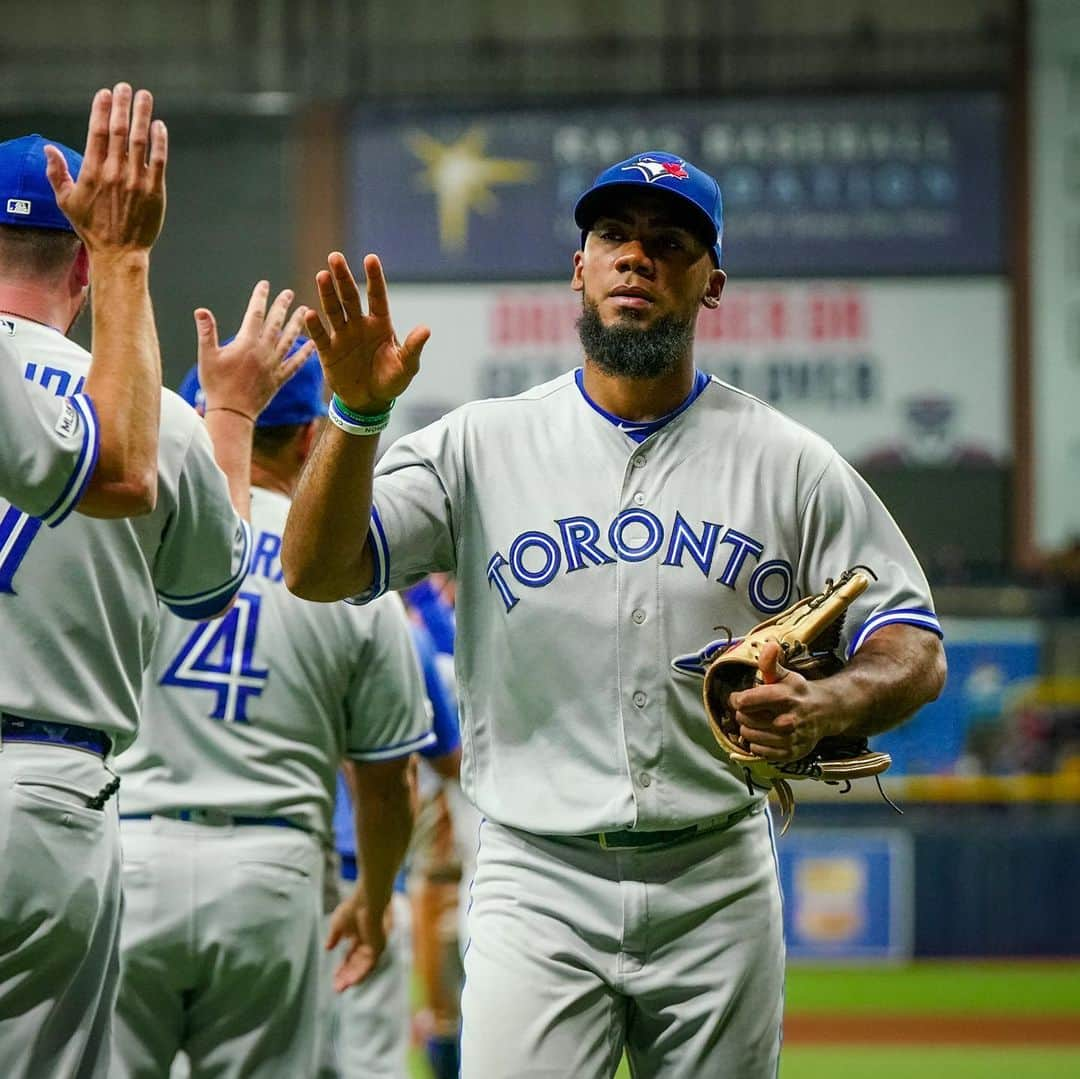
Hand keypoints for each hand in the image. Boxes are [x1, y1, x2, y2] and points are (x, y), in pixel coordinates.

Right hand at [44, 83, 166, 256]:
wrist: (119, 252)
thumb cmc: (91, 228)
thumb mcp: (66, 201)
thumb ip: (56, 173)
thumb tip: (48, 149)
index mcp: (93, 171)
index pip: (97, 132)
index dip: (102, 109)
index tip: (106, 93)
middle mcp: (115, 172)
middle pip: (119, 130)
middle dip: (123, 105)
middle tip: (126, 87)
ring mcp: (136, 181)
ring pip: (140, 141)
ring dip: (142, 115)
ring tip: (145, 97)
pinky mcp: (155, 190)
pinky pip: (159, 160)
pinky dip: (160, 141)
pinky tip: (159, 126)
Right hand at [195, 281, 312, 420]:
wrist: (232, 414)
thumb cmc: (216, 385)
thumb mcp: (207, 357)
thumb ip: (207, 332)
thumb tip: (201, 310)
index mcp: (247, 343)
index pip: (255, 314)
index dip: (260, 298)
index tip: (265, 284)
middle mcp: (264, 352)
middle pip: (276, 324)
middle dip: (282, 306)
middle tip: (289, 293)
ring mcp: (274, 365)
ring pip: (290, 340)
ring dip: (298, 324)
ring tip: (305, 310)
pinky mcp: (280, 379)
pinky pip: (296, 364)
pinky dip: (305, 354)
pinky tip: (313, 345)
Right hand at [304, 252, 429, 412]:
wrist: (370, 402)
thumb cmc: (391, 381)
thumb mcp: (406, 366)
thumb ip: (413, 348)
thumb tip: (426, 329)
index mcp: (380, 324)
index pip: (376, 297)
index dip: (374, 278)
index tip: (370, 258)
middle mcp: (359, 325)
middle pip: (349, 297)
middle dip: (343, 277)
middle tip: (335, 257)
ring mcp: (342, 336)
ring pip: (333, 310)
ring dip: (327, 294)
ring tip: (322, 275)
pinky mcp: (329, 352)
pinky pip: (321, 337)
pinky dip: (314, 326)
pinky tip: (310, 314)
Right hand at [325, 887, 389, 991]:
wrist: (366, 901)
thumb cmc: (352, 908)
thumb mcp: (337, 924)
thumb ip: (333, 937)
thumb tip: (327, 948)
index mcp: (358, 937)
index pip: (350, 957)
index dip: (342, 967)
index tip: (334, 977)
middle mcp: (367, 943)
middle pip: (356, 964)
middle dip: (346, 976)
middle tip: (336, 988)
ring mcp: (374, 946)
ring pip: (363, 967)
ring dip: (352, 977)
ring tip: (341, 987)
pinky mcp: (378, 947)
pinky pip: (370, 965)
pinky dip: (361, 973)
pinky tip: (351, 981)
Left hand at [728, 642, 835, 762]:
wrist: (825, 712)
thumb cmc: (799, 692)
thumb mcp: (785, 675)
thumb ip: (770, 663)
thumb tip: (769, 644)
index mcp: (783, 697)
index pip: (744, 701)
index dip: (736, 699)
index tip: (739, 698)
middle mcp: (787, 720)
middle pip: (744, 719)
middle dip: (743, 714)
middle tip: (750, 710)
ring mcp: (789, 739)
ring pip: (749, 736)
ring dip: (748, 729)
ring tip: (756, 722)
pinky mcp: (791, 753)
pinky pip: (759, 752)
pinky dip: (756, 744)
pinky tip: (763, 735)